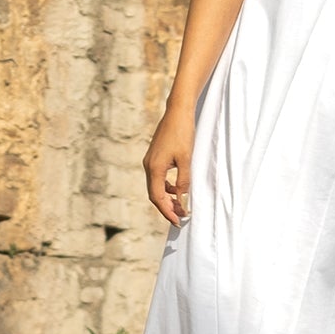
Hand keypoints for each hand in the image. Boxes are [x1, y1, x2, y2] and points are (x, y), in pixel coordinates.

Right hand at [144, 105, 194, 225]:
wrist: (178, 112)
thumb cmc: (182, 133)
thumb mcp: (186, 159)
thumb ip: (183, 180)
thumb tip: (182, 199)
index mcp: (154, 168)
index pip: (157, 198)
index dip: (167, 211)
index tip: (178, 221)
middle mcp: (148, 166)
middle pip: (155, 194)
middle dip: (167, 207)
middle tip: (181, 217)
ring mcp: (150, 161)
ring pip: (156, 187)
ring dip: (167, 198)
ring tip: (181, 206)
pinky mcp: (155, 157)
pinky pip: (158, 178)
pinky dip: (167, 187)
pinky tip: (178, 189)